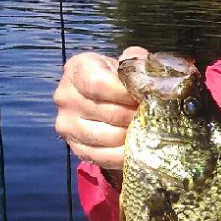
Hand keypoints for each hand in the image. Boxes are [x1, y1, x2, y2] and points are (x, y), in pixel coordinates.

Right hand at [53, 46, 148, 168]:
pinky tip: (139, 147)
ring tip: (148, 128)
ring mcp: (67, 124)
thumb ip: (137, 63)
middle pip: (109, 112)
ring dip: (134, 135)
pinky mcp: (75, 148)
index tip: (145, 96)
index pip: (98, 83)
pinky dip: (125, 154)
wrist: (106, 99)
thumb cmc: (119, 78)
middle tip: (155, 116)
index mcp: (77, 68)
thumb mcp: (128, 63)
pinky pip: (104, 157)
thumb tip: (146, 76)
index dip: (126, 93)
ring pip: (109, 136)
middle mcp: (66, 96)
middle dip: (137, 115)